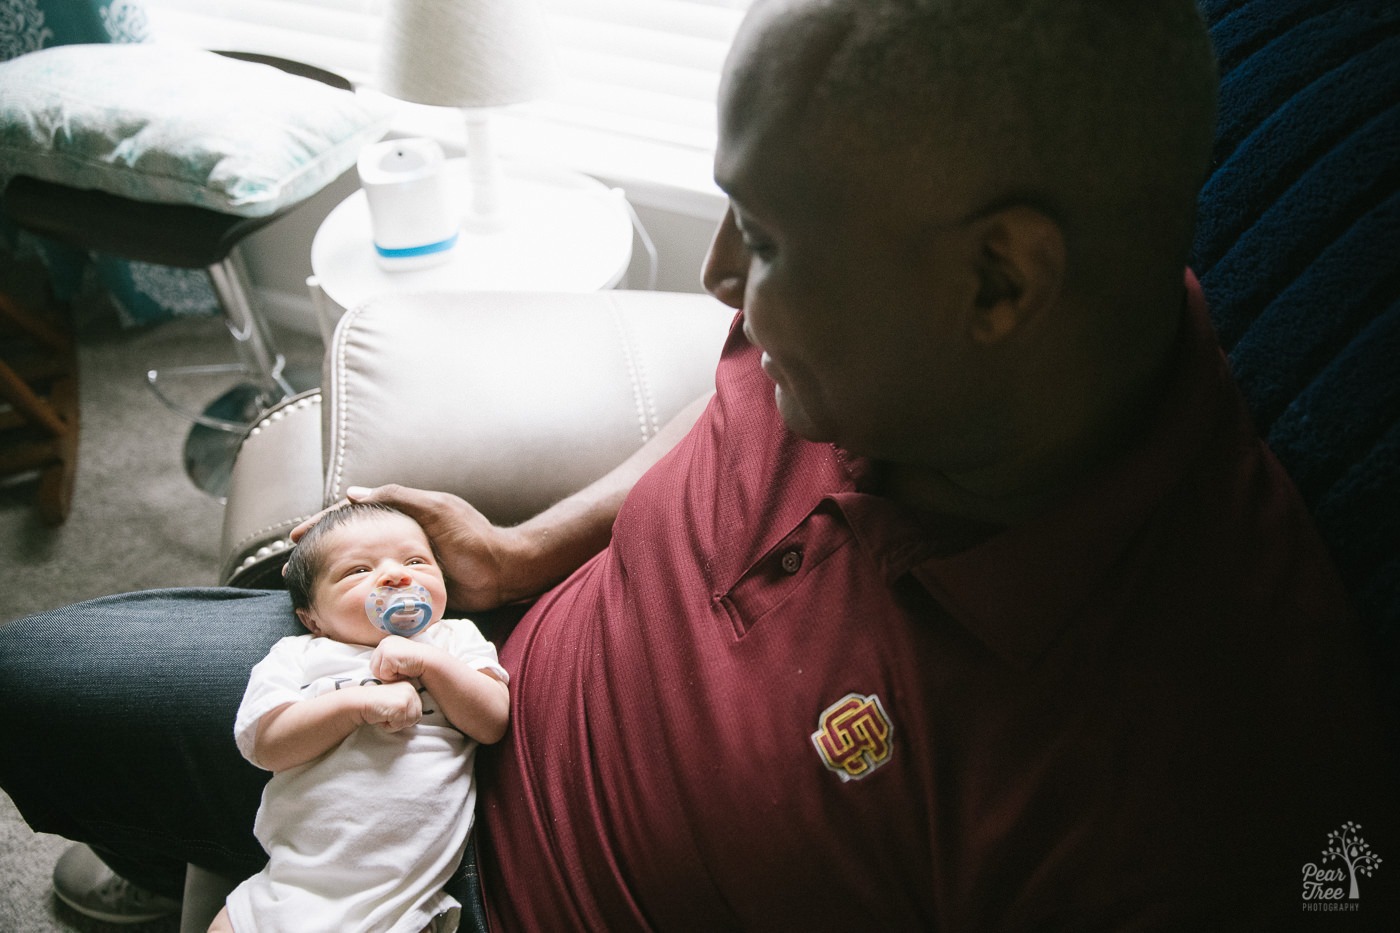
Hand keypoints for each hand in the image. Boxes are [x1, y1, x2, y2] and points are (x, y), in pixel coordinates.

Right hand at [294, 484, 522, 610]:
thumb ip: (398, 499)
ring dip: (336, 577)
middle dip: (321, 553)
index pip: (352, 516)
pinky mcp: (413, 589)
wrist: (504, 573)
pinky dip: (358, 596)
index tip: (294, 537)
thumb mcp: (435, 510)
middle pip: (352, 544)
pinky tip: (340, 608)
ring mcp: (404, 565)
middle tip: (291, 570)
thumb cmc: (473, 538)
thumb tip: (353, 494)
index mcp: (401, 516)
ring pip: (361, 569)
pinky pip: (379, 591)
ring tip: (307, 590)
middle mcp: (399, 539)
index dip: (322, 525)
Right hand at [358, 680, 421, 732]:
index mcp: (410, 688)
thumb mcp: (394, 700)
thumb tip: (416, 718)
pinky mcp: (401, 707)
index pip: (417, 710)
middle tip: (387, 714)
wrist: (360, 702)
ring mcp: (407, 698)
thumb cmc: (375, 704)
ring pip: (409, 722)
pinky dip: (389, 726)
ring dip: (395, 724)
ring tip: (384, 715)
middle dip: (401, 721)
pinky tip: (381, 716)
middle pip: (416, 717)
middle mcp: (411, 690)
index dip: (404, 717)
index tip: (391, 712)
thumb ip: (406, 706)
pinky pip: (399, 725)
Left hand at [370, 634, 434, 682]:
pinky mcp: (387, 656)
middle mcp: (384, 642)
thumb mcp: (399, 657)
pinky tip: (405, 670)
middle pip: (373, 667)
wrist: (429, 662)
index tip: (400, 667)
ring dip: (390, 676)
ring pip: (377, 672)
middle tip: (402, 669)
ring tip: (403, 669)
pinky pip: (384, 675)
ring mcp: (385, 648)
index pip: (375, 662)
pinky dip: (395, 677)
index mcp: (386, 642)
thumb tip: (376, 671)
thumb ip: (388, 660)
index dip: (386, 670)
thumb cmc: (416, 663)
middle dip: (386, 673)